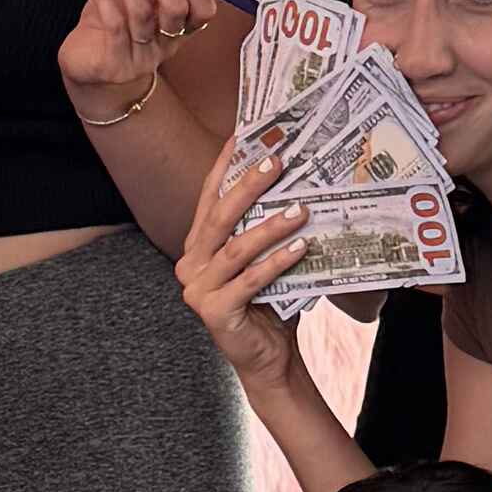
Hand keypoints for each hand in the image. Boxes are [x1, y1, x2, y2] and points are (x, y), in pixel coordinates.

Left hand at [61, 0, 211, 124]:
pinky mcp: (114, 64)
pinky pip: (114, 25)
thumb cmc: (114, 28)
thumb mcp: (139, 3)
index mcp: (179, 30)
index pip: (203, 10)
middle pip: (175, 9)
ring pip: (141, 13)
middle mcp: (165, 46)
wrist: (87, 69)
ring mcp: (140, 58)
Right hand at [177, 135, 310, 374]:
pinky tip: (301, 247)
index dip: (225, 165)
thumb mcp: (265, 258)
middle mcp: (190, 263)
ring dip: (271, 226)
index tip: (244, 134)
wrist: (267, 357)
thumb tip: (296, 181)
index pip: (209, 197)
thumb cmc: (269, 302)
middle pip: (219, 217)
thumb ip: (266, 227)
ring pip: (236, 248)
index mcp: (198, 245)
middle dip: (249, 185)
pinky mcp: (214, 311)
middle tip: (277, 162)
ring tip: (301, 209)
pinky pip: (250, 280)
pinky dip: (277, 262)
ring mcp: (197, 289)